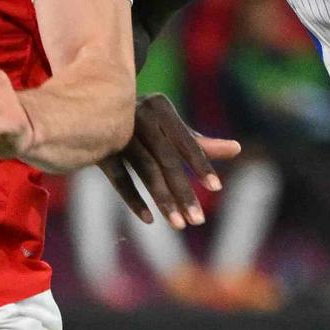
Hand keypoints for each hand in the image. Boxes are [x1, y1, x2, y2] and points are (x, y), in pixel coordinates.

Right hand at [101, 92, 240, 226]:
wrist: (91, 103)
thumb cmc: (141, 121)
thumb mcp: (169, 128)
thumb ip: (201, 142)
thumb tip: (237, 150)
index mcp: (161, 108)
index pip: (186, 141)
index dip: (201, 164)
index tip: (216, 188)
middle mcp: (139, 117)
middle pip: (166, 160)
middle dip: (183, 191)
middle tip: (198, 220)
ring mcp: (117, 132)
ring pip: (144, 170)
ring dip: (162, 199)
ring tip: (179, 225)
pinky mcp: (98, 148)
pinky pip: (118, 178)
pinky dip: (133, 199)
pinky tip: (149, 220)